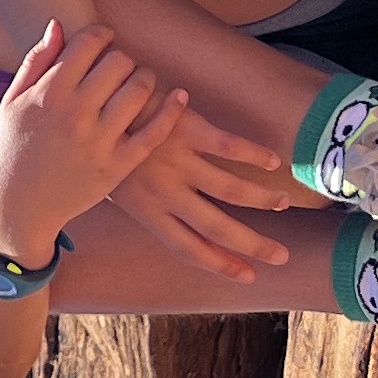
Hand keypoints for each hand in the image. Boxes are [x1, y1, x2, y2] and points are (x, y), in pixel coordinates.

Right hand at [0, 21, 184, 262]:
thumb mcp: (12, 102)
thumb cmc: (13, 148)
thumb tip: (59, 23)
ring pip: (140, 90)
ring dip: (145, 78)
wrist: (16, 205)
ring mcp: (98, 141)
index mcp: (48, 93)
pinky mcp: (117, 166)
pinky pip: (154, 131)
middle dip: (122, 58)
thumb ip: (36, 61)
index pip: (89, 42)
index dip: (101, 34)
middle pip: (119, 61)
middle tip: (119, 67)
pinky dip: (172, 109)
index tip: (103, 40)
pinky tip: (179, 96)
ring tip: (139, 82)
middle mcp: (74, 114)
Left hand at [106, 96, 300, 281]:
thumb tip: (176, 227)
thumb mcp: (118, 187)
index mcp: (147, 211)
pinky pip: (229, 145)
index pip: (189, 248)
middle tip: (281, 256)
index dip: (221, 265)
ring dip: (261, 199)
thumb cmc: (105, 144)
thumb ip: (148, 206)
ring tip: (283, 203)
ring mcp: (178, 161)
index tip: (249, 276)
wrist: (94, 101)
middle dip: (252, 244)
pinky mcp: (187, 130)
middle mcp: (166, 192)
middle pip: (217, 228)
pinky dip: (254, 155)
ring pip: (230, 189)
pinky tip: (273, 162)